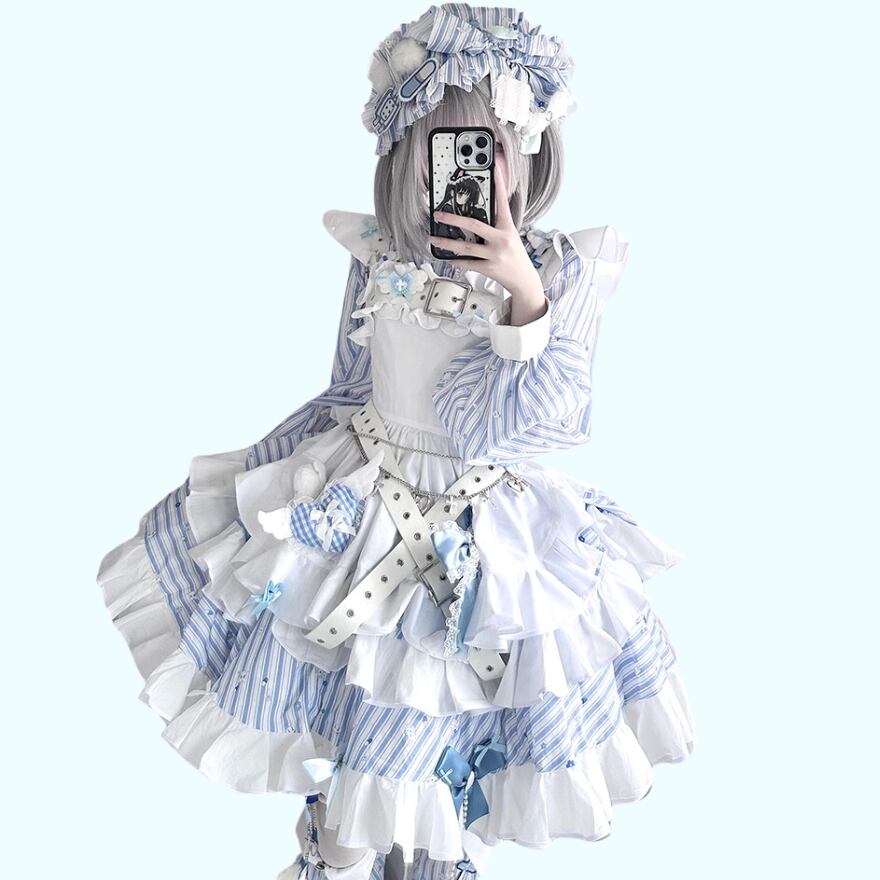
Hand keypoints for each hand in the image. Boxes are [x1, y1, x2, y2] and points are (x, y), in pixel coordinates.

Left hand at [429, 162, 547, 325]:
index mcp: (508, 227)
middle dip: (453, 219)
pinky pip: (468, 263)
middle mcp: (502, 239)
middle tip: (438, 215)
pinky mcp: (489, 268)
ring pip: (466, 247)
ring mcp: (495, 255)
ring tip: (433, 239)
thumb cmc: (515, 255)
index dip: (499, 185)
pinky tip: (447, 257)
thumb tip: (478, 213)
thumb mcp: (510, 235)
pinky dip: (456, 261)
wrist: (523, 279)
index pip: (502, 202)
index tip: (494, 170)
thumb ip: (496, 224)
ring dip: (447, 243)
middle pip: (473, 225)